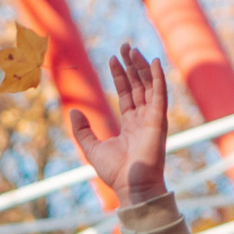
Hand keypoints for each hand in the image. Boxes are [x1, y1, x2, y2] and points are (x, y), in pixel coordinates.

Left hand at [65, 42, 168, 206]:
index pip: (127, 94)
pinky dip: (159, 78)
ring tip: (132, 49)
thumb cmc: (115, 172)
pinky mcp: (158, 121)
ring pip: (149, 86)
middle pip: (138, 85)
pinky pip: (160, 95)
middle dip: (131, 65)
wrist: (131, 187)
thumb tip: (73, 110)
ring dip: (142, 67)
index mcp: (131, 124)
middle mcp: (143, 119)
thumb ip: (82, 129)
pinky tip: (155, 62)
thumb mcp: (92, 147)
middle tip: (124, 46)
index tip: (113, 59)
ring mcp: (152, 119)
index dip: (120, 76)